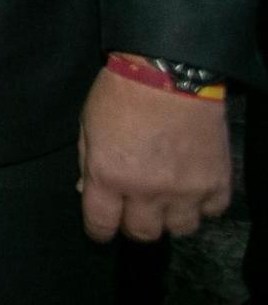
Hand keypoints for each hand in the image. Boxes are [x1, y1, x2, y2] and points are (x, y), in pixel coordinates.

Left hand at [78, 61, 231, 240]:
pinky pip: (212, 212)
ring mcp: (185, 189)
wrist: (169, 71)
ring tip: (167, 198)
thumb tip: (87, 193)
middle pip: (143, 233)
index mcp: (109, 176)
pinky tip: (193, 187)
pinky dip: (203, 204)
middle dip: (135, 225)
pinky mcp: (216, 181)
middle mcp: (147, 190)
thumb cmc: (121, 93)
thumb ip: (88, 163)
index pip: (101, 225)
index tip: (102, 229)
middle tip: (135, 209)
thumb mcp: (88, 126)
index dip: (99, 231)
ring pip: (180, 229)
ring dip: (171, 218)